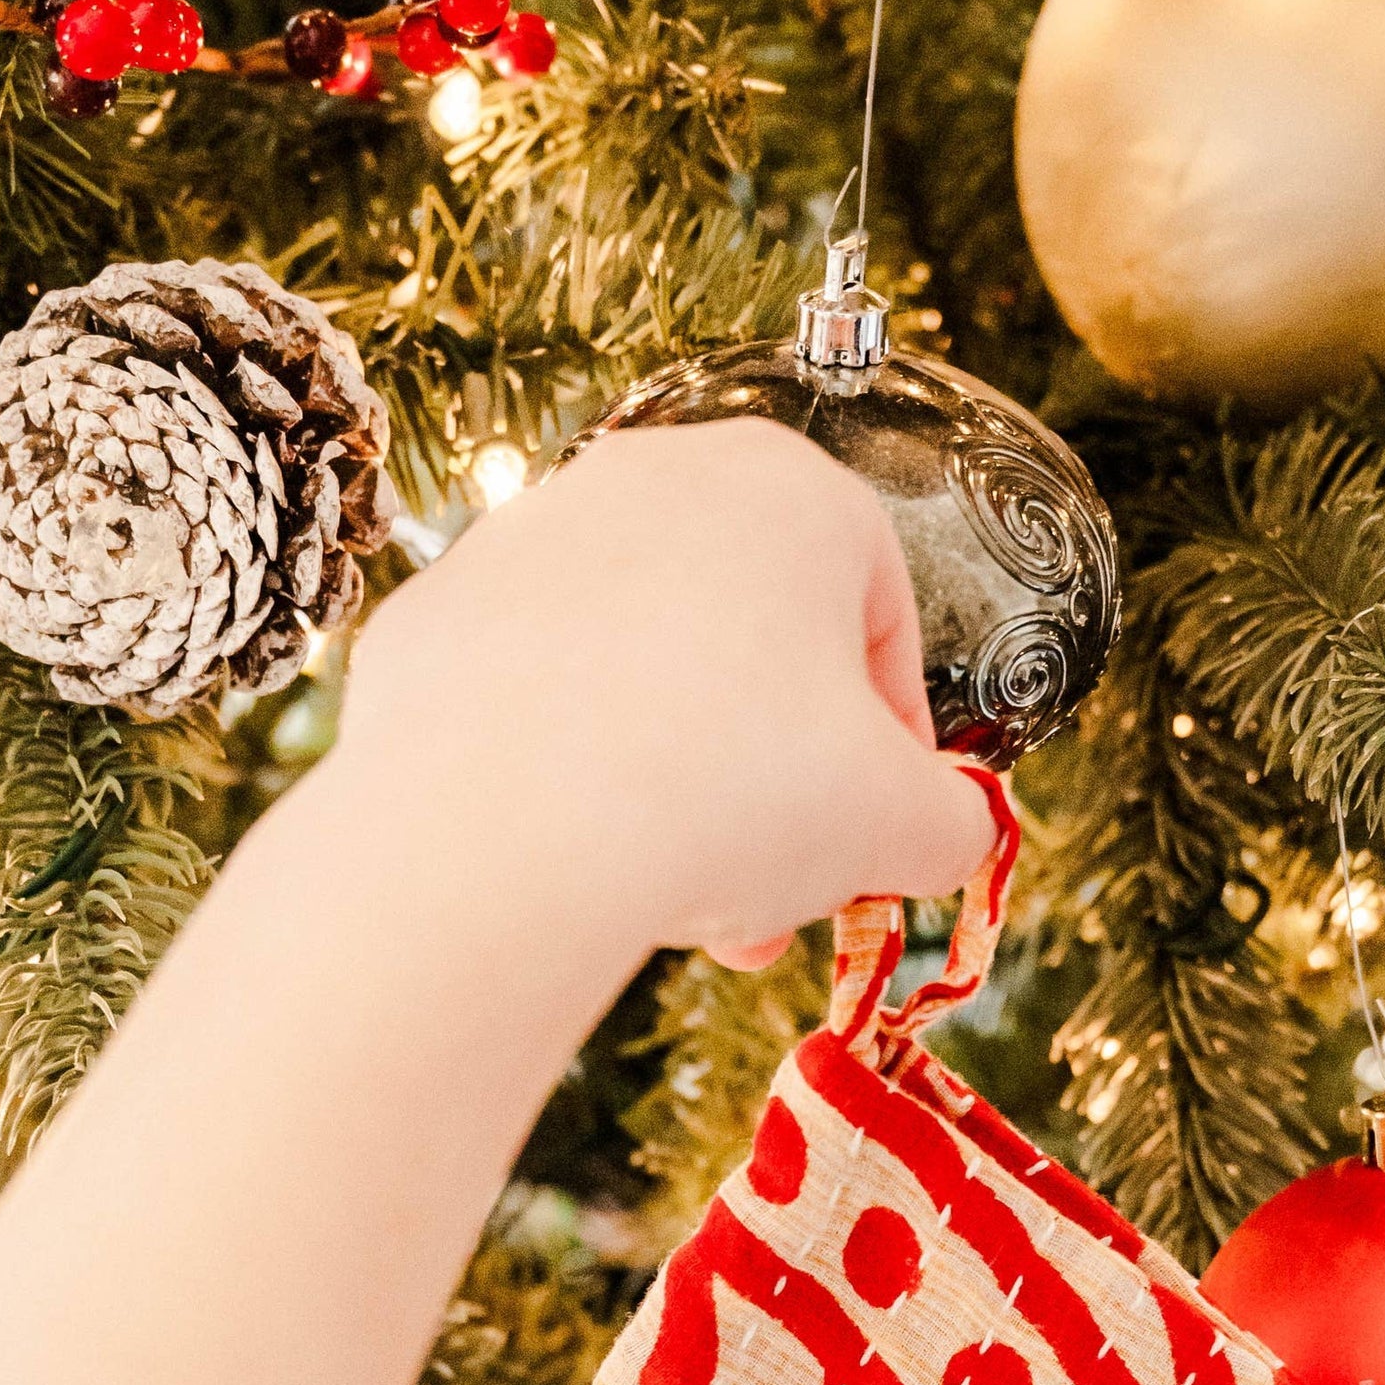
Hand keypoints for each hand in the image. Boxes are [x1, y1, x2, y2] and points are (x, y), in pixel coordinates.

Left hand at [328, 416, 996, 973]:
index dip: (896, 747)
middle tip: (776, 905)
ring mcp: (526, 537)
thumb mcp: (901, 828)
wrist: (496, 830)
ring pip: (637, 678)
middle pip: (749, 652)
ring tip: (678, 906)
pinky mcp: (433, 614)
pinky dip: (561, 776)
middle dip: (774, 791)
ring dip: (674, 789)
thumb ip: (951, 823)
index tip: (880, 838)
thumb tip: (948, 833)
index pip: (882, 617)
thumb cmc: (734, 792)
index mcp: (792, 487)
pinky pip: (531, 705)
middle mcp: (653, 478)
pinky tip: (570, 861)